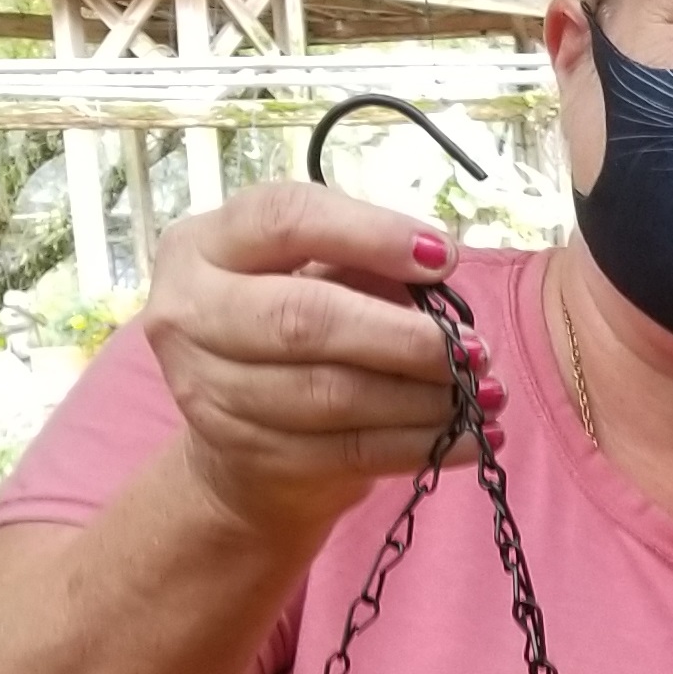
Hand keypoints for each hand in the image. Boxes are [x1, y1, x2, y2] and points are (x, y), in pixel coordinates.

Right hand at [142, 181, 499, 542]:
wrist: (243, 446)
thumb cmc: (291, 334)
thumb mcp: (313, 277)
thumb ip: (363, 263)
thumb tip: (439, 263)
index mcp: (202, 246)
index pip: (283, 219)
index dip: (369, 233)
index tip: (444, 258)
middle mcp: (187, 313)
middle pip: (304, 319)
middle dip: (403, 336)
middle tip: (474, 348)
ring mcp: (210, 391)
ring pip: (332, 394)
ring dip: (424, 398)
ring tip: (484, 394)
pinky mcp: (250, 455)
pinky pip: (350, 451)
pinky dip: (421, 445)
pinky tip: (472, 439)